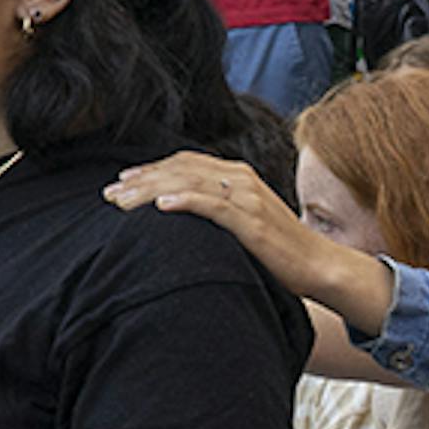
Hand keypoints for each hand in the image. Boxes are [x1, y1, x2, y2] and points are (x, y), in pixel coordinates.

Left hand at [104, 152, 393, 329]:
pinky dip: (184, 203)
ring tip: (122, 202)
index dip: (149, 170)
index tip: (121, 182)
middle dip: (140, 180)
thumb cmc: (281, 250)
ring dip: (150, 191)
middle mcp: (240, 178)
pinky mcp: (252, 220)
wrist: (320, 265)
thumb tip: (182, 214)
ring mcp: (246, 197)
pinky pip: (212, 206)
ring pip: (188, 184)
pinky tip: (159, 208)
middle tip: (109, 194)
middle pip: (179, 170)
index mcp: (237, 174)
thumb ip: (219, 209)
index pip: (183, 163)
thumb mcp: (245, 221)